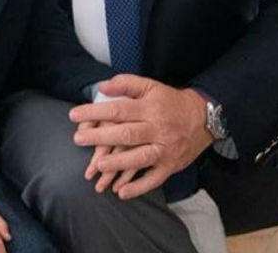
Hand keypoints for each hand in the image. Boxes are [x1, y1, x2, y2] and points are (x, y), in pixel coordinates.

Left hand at [69, 75, 212, 199]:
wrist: (203, 118)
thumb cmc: (170, 101)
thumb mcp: (151, 86)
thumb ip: (126, 84)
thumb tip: (102, 87)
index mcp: (150, 108)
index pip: (118, 110)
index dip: (95, 112)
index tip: (74, 115)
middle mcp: (157, 129)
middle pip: (126, 134)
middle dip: (100, 137)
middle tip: (77, 139)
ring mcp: (164, 149)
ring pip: (140, 158)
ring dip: (118, 164)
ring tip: (97, 165)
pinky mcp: (170, 166)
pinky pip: (154, 179)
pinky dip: (138, 187)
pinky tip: (120, 192)